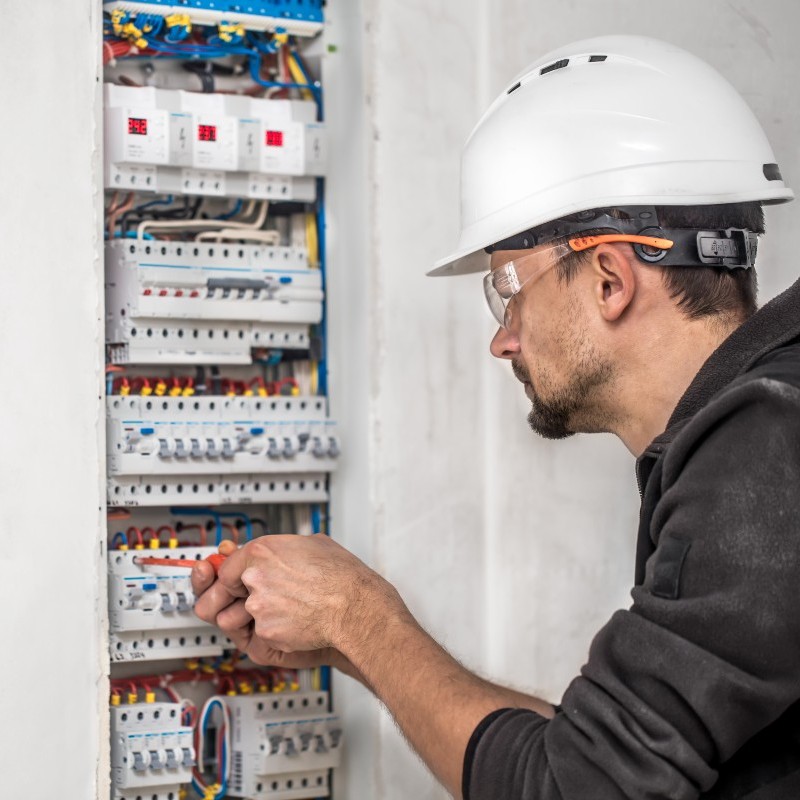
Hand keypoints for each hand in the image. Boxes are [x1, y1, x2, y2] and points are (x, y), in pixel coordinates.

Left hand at [191, 539, 363, 677]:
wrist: (355, 606)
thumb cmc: (340, 576)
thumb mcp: (311, 544)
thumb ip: (280, 549)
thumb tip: (270, 551)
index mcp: (261, 551)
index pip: (224, 566)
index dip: (230, 577)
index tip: (231, 582)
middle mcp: (254, 576)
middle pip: (218, 594)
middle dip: (225, 600)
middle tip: (240, 602)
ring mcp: (258, 606)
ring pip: (236, 619)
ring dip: (250, 619)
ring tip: (278, 614)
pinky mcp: (265, 632)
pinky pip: (258, 636)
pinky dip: (273, 634)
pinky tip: (294, 624)